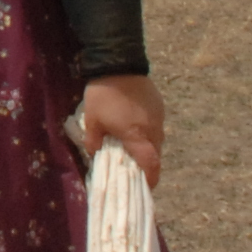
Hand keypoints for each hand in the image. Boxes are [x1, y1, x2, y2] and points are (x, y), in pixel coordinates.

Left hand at [78, 73, 166, 188]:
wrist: (119, 63)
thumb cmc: (104, 94)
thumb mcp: (92, 119)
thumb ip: (93, 141)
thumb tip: (94, 154)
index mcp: (138, 136)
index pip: (151, 165)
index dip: (150, 180)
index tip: (145, 188)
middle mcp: (153, 130)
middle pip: (155, 154)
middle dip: (146, 164)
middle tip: (132, 167)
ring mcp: (159, 117)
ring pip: (156, 140)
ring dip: (146, 147)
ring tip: (131, 146)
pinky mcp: (159, 106)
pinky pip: (155, 126)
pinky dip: (147, 132)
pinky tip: (133, 126)